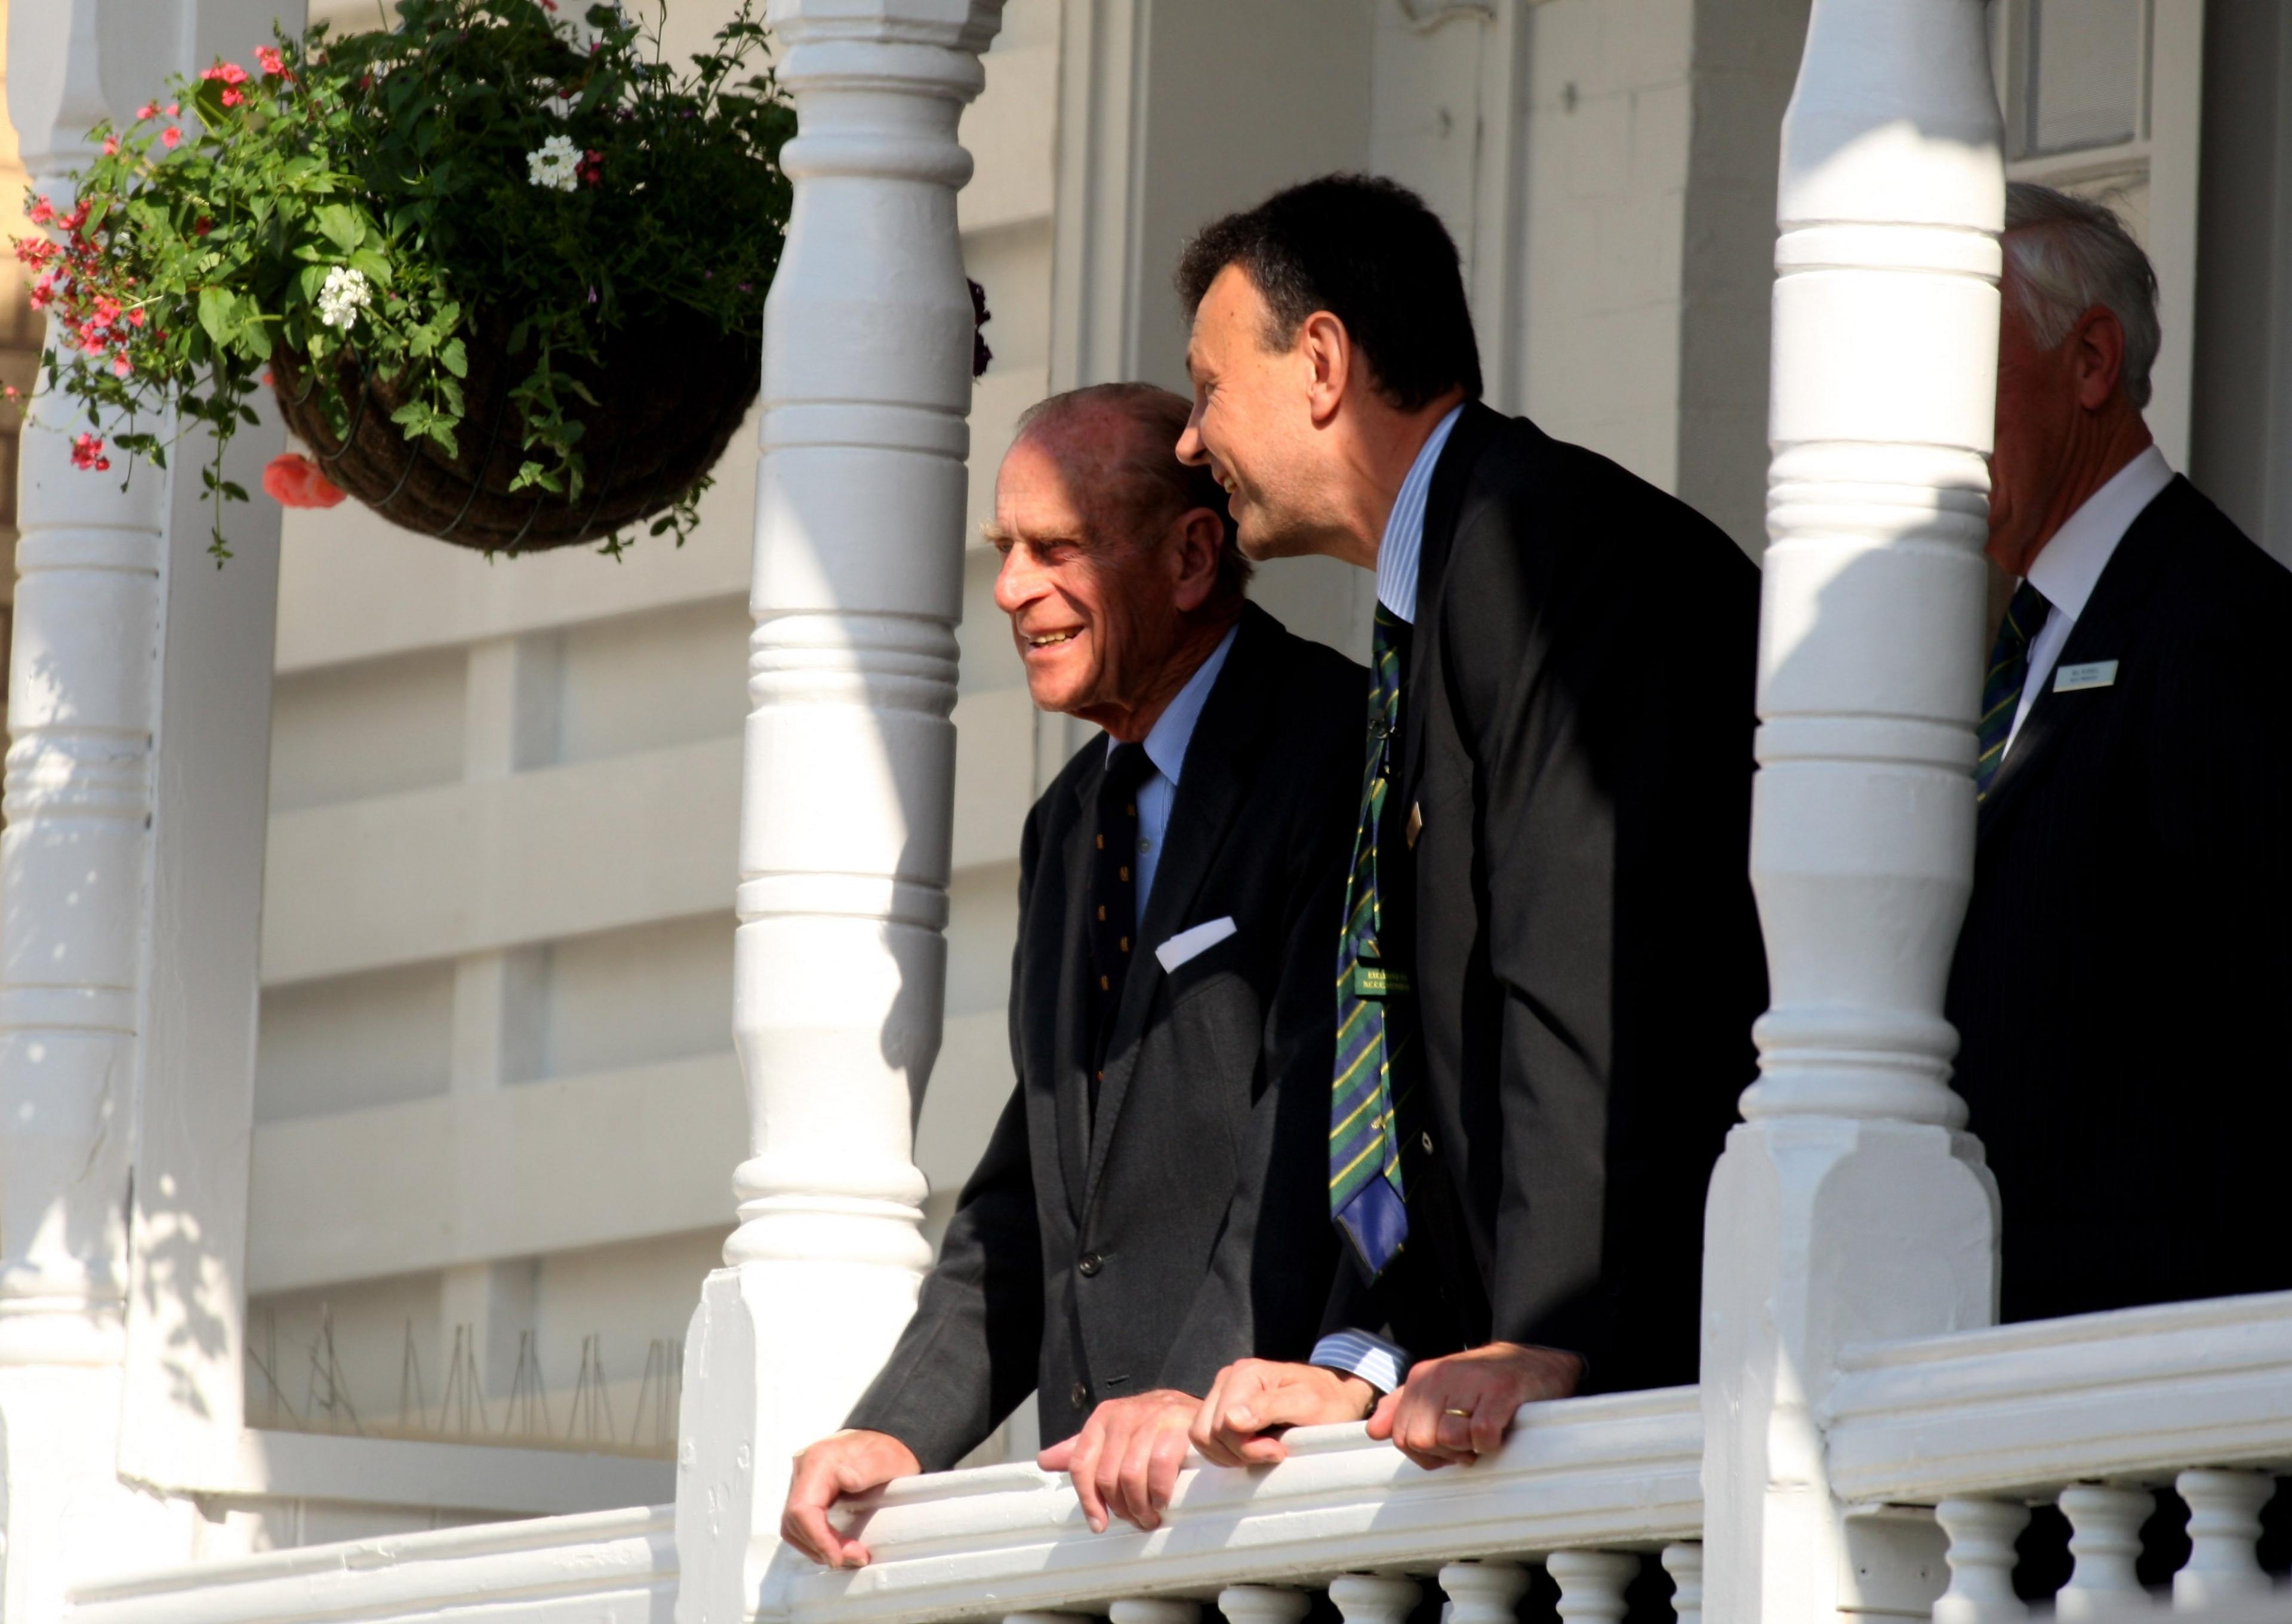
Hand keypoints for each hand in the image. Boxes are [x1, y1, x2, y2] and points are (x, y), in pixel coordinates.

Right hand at [780, 1429, 922, 1568]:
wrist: (886, 1440)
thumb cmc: (887, 1450)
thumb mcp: (886, 1459)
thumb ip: (866, 1469)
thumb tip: (844, 1478)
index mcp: (818, 1460)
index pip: (802, 1508)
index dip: (817, 1538)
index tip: (838, 1557)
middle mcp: (803, 1469)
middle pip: (794, 1522)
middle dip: (821, 1546)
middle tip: (855, 1556)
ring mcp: (802, 1481)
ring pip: (794, 1527)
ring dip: (818, 1547)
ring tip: (849, 1554)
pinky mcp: (807, 1492)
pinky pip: (802, 1523)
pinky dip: (817, 1539)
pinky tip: (837, 1546)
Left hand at [1037, 1389, 1199, 1532]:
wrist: (1197, 1410)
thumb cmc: (1153, 1429)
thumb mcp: (1115, 1435)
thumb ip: (1084, 1450)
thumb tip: (1045, 1461)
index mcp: (1102, 1418)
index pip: (1080, 1464)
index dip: (1088, 1500)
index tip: (1099, 1525)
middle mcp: (1123, 1415)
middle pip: (1106, 1476)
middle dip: (1121, 1508)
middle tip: (1136, 1520)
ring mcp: (1151, 1419)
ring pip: (1130, 1475)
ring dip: (1140, 1506)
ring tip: (1150, 1517)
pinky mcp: (1177, 1427)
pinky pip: (1159, 1467)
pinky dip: (1159, 1492)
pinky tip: (1163, 1501)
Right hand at [1189, 1359, 1376, 1468]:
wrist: (1335, 1395)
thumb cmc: (1326, 1401)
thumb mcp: (1307, 1404)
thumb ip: (1269, 1408)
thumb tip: (1230, 1419)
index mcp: (1245, 1374)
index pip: (1222, 1426)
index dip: (1248, 1448)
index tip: (1279, 1450)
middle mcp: (1227, 1379)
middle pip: (1206, 1433)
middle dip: (1238, 1452)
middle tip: (1273, 1451)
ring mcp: (1222, 1393)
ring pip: (1202, 1437)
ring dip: (1229, 1454)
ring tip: (1262, 1451)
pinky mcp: (1221, 1408)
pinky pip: (1206, 1439)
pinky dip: (1225, 1452)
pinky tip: (1252, 1449)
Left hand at [1366, 1341, 1581, 1469]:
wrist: (1534, 1364)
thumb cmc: (1484, 1386)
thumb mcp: (1440, 1392)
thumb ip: (1404, 1408)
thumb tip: (1373, 1430)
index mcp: (1421, 1378)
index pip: (1400, 1435)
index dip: (1425, 1453)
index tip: (1448, 1446)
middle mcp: (1440, 1376)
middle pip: (1420, 1440)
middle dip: (1445, 1452)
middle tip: (1468, 1441)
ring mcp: (1470, 1381)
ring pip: (1448, 1438)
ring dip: (1468, 1448)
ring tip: (1483, 1433)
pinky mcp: (1500, 1391)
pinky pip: (1482, 1436)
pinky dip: (1491, 1444)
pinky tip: (1500, 1432)